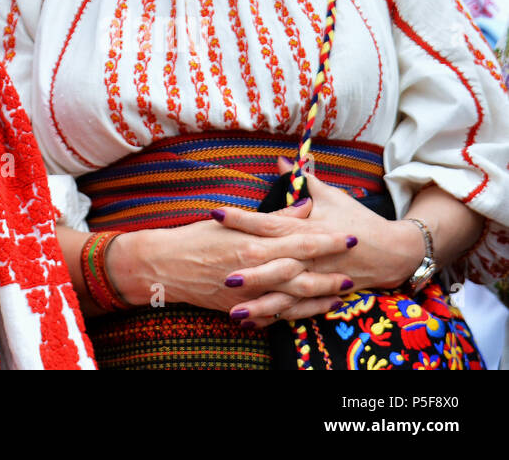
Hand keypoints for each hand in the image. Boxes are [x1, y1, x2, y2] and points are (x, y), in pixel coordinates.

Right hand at [115, 196, 356, 319]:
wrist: (165, 265)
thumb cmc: (195, 237)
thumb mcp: (230, 221)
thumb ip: (271, 217)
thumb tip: (303, 206)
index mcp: (254, 242)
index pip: (300, 240)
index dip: (328, 240)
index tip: (350, 236)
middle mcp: (257, 268)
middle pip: (304, 272)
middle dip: (332, 271)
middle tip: (355, 270)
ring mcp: (251, 291)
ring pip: (296, 296)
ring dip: (322, 295)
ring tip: (343, 293)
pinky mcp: (244, 308)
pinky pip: (278, 314)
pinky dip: (298, 312)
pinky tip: (312, 310)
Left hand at [221, 157, 422, 327]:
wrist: (392, 251)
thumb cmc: (357, 220)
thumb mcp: (330, 196)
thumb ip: (302, 180)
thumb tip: (281, 161)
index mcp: (305, 229)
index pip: (267, 223)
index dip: (241, 219)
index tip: (215, 214)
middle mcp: (308, 257)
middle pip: (274, 263)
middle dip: (249, 270)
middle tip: (222, 274)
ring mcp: (316, 280)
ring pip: (285, 294)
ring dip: (261, 304)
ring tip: (234, 311)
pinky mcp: (323, 296)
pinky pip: (297, 310)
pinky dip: (277, 318)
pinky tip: (255, 324)